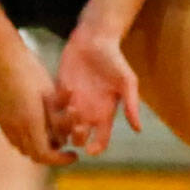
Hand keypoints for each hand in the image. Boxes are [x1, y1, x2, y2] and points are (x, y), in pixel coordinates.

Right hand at [0, 38, 75, 165]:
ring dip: (37, 148)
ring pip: (22, 148)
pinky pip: (13, 139)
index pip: (45, 154)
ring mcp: (5, 124)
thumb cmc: (31, 71)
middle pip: (33, 155)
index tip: (74, 154)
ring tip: (50, 138)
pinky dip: (26, 140)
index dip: (61, 159)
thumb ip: (57, 120)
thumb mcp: (51, 95)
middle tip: (64, 148)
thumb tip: (64, 140)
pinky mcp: (0, 118)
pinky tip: (35, 128)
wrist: (3, 57)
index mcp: (31, 121)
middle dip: (51, 155)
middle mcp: (15, 127)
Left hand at [53, 27, 141, 156]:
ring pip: (62, 127)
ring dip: (63, 125)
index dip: (95, 148)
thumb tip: (138, 130)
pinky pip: (51, 109)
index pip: (100, 140)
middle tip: (78, 126)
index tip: (90, 150)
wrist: (94, 40)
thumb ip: (131, 104)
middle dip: (77, 137)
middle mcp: (87, 112)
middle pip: (79, 138)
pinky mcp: (57, 92)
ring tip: (70, 109)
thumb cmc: (114, 60)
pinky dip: (53, 108)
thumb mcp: (127, 81)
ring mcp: (71, 103)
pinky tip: (61, 95)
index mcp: (105, 113)